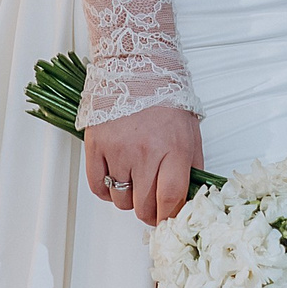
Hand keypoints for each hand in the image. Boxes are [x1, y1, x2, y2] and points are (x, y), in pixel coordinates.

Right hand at [84, 104, 203, 222]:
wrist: (137, 67)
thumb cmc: (166, 98)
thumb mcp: (191, 133)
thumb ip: (191, 168)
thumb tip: (188, 198)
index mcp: (174, 149)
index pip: (170, 200)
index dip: (168, 218)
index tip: (168, 220)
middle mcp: (145, 153)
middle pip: (143, 206)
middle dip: (150, 212)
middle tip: (152, 205)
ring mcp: (118, 150)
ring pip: (120, 200)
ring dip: (128, 199)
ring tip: (135, 182)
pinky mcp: (95, 146)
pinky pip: (97, 187)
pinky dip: (106, 191)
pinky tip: (116, 179)